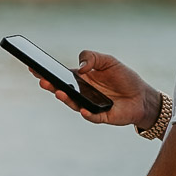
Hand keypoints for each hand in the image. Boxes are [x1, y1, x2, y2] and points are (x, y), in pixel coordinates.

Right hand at [37, 50, 158, 129]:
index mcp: (80, 79)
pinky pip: (92, 116)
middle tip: (41, 79)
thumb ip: (92, 58)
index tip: (33, 66)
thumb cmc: (124, 77)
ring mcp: (89, 106)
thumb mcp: (109, 60)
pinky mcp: (102, 116)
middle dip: (50, 85)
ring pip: (73, 104)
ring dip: (65, 98)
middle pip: (62, 90)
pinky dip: (86, 113)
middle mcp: (82, 93)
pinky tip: (83, 108)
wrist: (143, 96)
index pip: (60, 75)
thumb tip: (80, 67)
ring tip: (58, 91)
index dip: (46, 72)